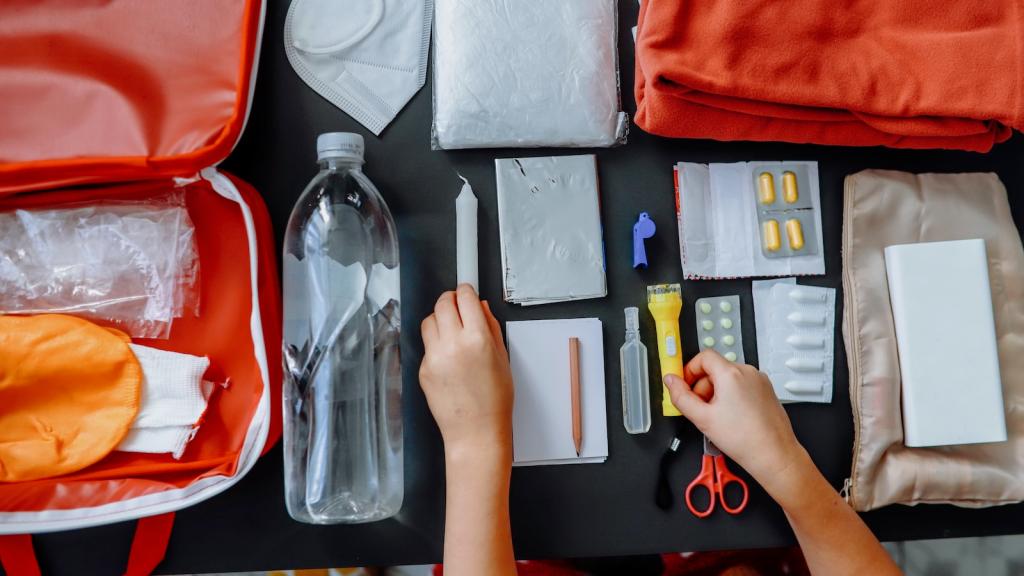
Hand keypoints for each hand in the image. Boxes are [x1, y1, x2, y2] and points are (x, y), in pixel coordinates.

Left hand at [419, 284, 513, 463]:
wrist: (475, 432)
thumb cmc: (494, 401)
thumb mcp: (502, 359)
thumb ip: (491, 328)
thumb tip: (481, 308)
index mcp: (478, 339)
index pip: (465, 298)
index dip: (466, 291)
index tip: (466, 291)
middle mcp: (453, 344)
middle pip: (442, 304)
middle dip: (450, 300)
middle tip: (456, 306)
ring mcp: (435, 357)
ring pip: (429, 320)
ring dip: (439, 318)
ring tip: (451, 330)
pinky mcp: (423, 369)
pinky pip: (426, 344)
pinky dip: (435, 343)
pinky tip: (448, 356)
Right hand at [664, 349, 804, 487]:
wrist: (774, 455)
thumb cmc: (744, 439)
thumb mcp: (702, 418)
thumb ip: (680, 397)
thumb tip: (671, 381)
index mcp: (731, 374)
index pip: (704, 356)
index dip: (690, 370)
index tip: (684, 385)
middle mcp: (748, 372)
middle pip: (716, 368)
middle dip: (702, 386)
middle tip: (699, 408)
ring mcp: (760, 381)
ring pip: (729, 378)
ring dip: (717, 392)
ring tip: (716, 417)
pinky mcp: (767, 391)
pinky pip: (742, 386)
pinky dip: (732, 396)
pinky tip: (731, 418)